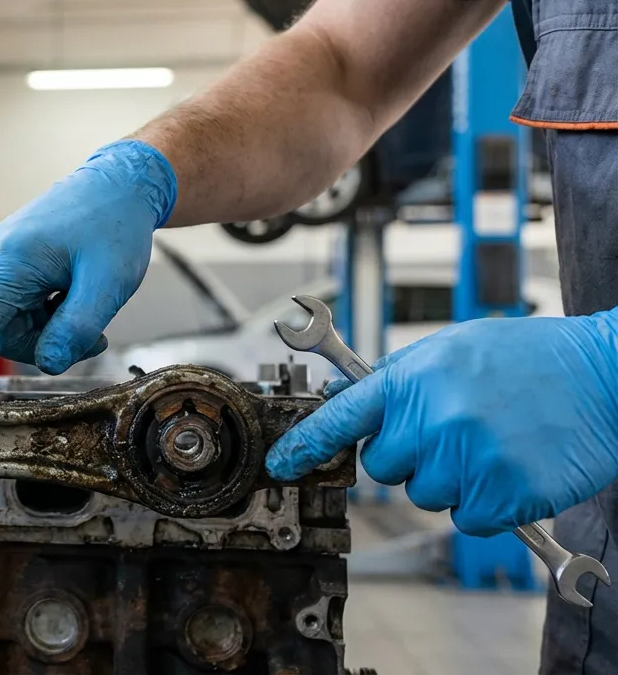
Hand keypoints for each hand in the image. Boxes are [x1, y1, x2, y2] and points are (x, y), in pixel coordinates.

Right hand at [0, 140, 176, 404]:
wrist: (117, 184)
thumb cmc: (115, 227)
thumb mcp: (109, 283)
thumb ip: (76, 328)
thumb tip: (47, 365)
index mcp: (10, 263)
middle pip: (6, 336)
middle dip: (48, 344)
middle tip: (95, 335)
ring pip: (15, 326)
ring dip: (52, 329)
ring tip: (89, 304)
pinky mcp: (7, 265)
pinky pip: (19, 309)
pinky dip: (49, 314)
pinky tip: (74, 294)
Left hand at [266, 313, 617, 535]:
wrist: (604, 375)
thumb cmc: (530, 360)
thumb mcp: (452, 348)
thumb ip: (399, 379)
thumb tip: (351, 403)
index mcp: (412, 380)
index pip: (339, 418)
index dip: (304, 445)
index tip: (282, 465)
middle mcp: (432, 420)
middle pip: (383, 468)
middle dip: (410, 456)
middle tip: (452, 431)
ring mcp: (466, 459)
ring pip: (425, 495)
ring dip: (451, 479)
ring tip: (490, 443)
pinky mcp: (501, 494)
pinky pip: (468, 518)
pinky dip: (487, 502)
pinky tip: (511, 466)